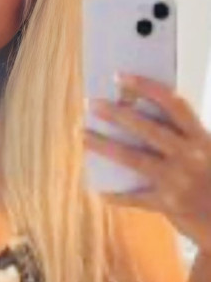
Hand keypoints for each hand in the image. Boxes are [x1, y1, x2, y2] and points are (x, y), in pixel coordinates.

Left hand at [84, 72, 210, 252]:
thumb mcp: (208, 154)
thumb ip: (183, 140)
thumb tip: (141, 121)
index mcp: (202, 139)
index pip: (173, 104)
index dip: (147, 87)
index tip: (121, 77)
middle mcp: (190, 156)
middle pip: (147, 129)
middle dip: (117, 114)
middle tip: (92, 104)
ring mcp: (178, 180)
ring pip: (133, 158)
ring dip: (104, 146)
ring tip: (83, 136)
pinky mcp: (168, 204)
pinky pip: (135, 198)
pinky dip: (117, 195)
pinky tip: (100, 190)